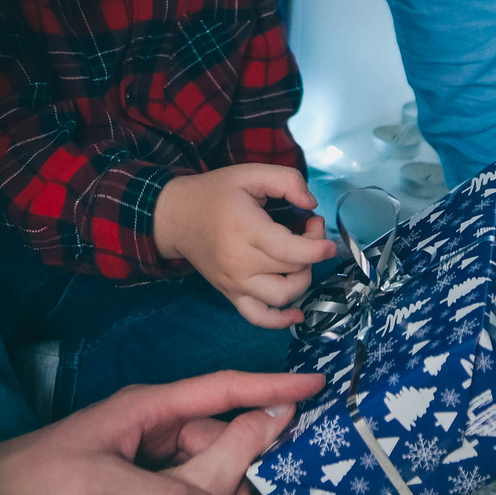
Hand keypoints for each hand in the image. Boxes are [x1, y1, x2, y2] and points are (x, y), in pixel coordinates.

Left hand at [0, 368, 325, 494]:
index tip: (314, 382)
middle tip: (292, 477)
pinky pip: (188, 481)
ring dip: (231, 483)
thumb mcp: (102, 486)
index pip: (221, 388)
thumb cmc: (37, 479)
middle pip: (220, 429)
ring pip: (207, 460)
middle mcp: (151, 420)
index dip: (270, 384)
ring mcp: (145, 447)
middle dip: (255, 451)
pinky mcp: (138, 474)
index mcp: (147, 406)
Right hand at [152, 166, 338, 326]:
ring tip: (299, 259)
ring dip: (302, 279)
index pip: (291, 251)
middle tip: (308, 230)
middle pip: (292, 271)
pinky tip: (296, 314)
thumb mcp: (250, 173)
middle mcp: (240, 262)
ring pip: (281, 296)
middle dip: (312, 251)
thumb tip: (311, 205)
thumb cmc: (215, 193)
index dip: (317, 245)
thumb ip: (287, 180)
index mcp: (246, 230)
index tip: (320, 226)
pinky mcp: (230, 294)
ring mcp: (234, 283)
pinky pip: (258, 317)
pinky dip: (280, 321)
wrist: (175, 217)